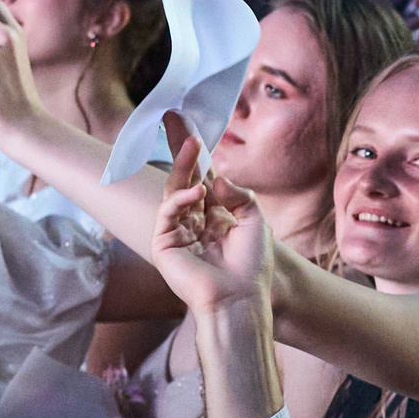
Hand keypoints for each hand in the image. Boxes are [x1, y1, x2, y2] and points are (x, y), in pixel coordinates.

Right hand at [151, 134, 274, 316]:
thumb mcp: (254, 220)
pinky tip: (197, 192)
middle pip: (182, 178)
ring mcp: (176, 233)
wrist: (240, 297)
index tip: (187, 124)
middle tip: (177, 120)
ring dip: (182, 166)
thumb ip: (238, 194)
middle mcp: (193, 222)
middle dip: (180, 149)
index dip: (194, 153)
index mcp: (213, 217)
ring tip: (191, 145)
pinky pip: (167, 213)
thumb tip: (214, 177)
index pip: (201, 177)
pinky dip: (179, 199)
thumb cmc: (251, 265)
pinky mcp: (164, 245)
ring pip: (173, 190)